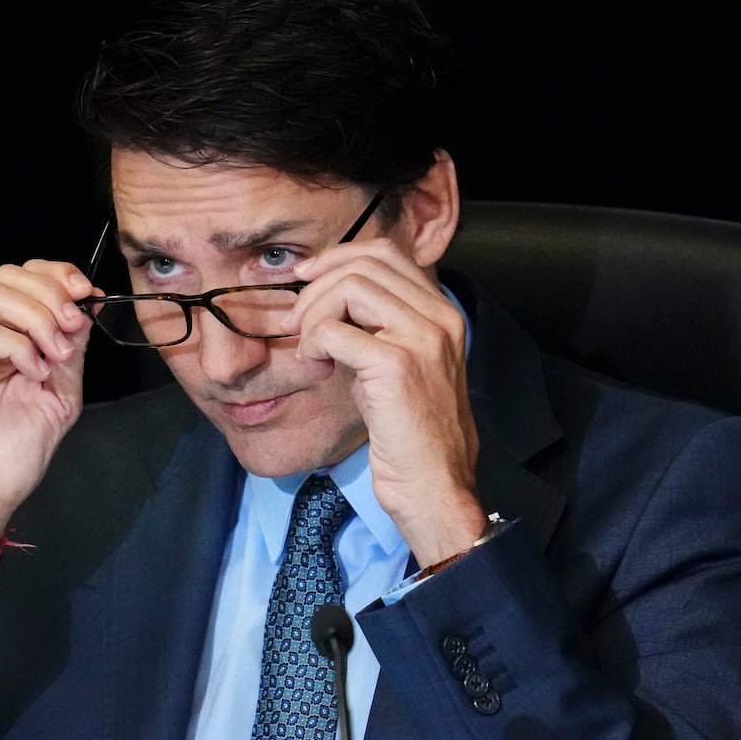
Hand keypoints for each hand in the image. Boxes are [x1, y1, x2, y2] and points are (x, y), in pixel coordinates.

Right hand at [0, 260, 96, 588]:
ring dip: (37, 319)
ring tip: (56, 356)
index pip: (22, 279)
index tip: (88, 294)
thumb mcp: (58, 399)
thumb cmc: (7, 460)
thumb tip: (87, 311)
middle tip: (73, 328)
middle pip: (6, 278)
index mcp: (0, 338)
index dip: (57, 275)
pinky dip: (14, 345)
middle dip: (50, 294)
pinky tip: (32, 372)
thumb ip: (71, 354)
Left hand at [283, 239, 487, 565]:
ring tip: (310, 349)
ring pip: (349, 287)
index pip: (386, 254)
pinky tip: (316, 367)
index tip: (308, 280)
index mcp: (443, 312)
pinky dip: (313, 343)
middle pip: (365, 263)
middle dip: (318, 287)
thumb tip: (326, 295)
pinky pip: (335, 331)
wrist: (434, 485)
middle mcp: (440, 317)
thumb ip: (376, 325)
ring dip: (314, 314)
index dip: (338, 258)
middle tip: (297, 322)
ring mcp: (422, 338)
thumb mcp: (398, 364)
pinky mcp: (397, 365)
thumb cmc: (410, 433)